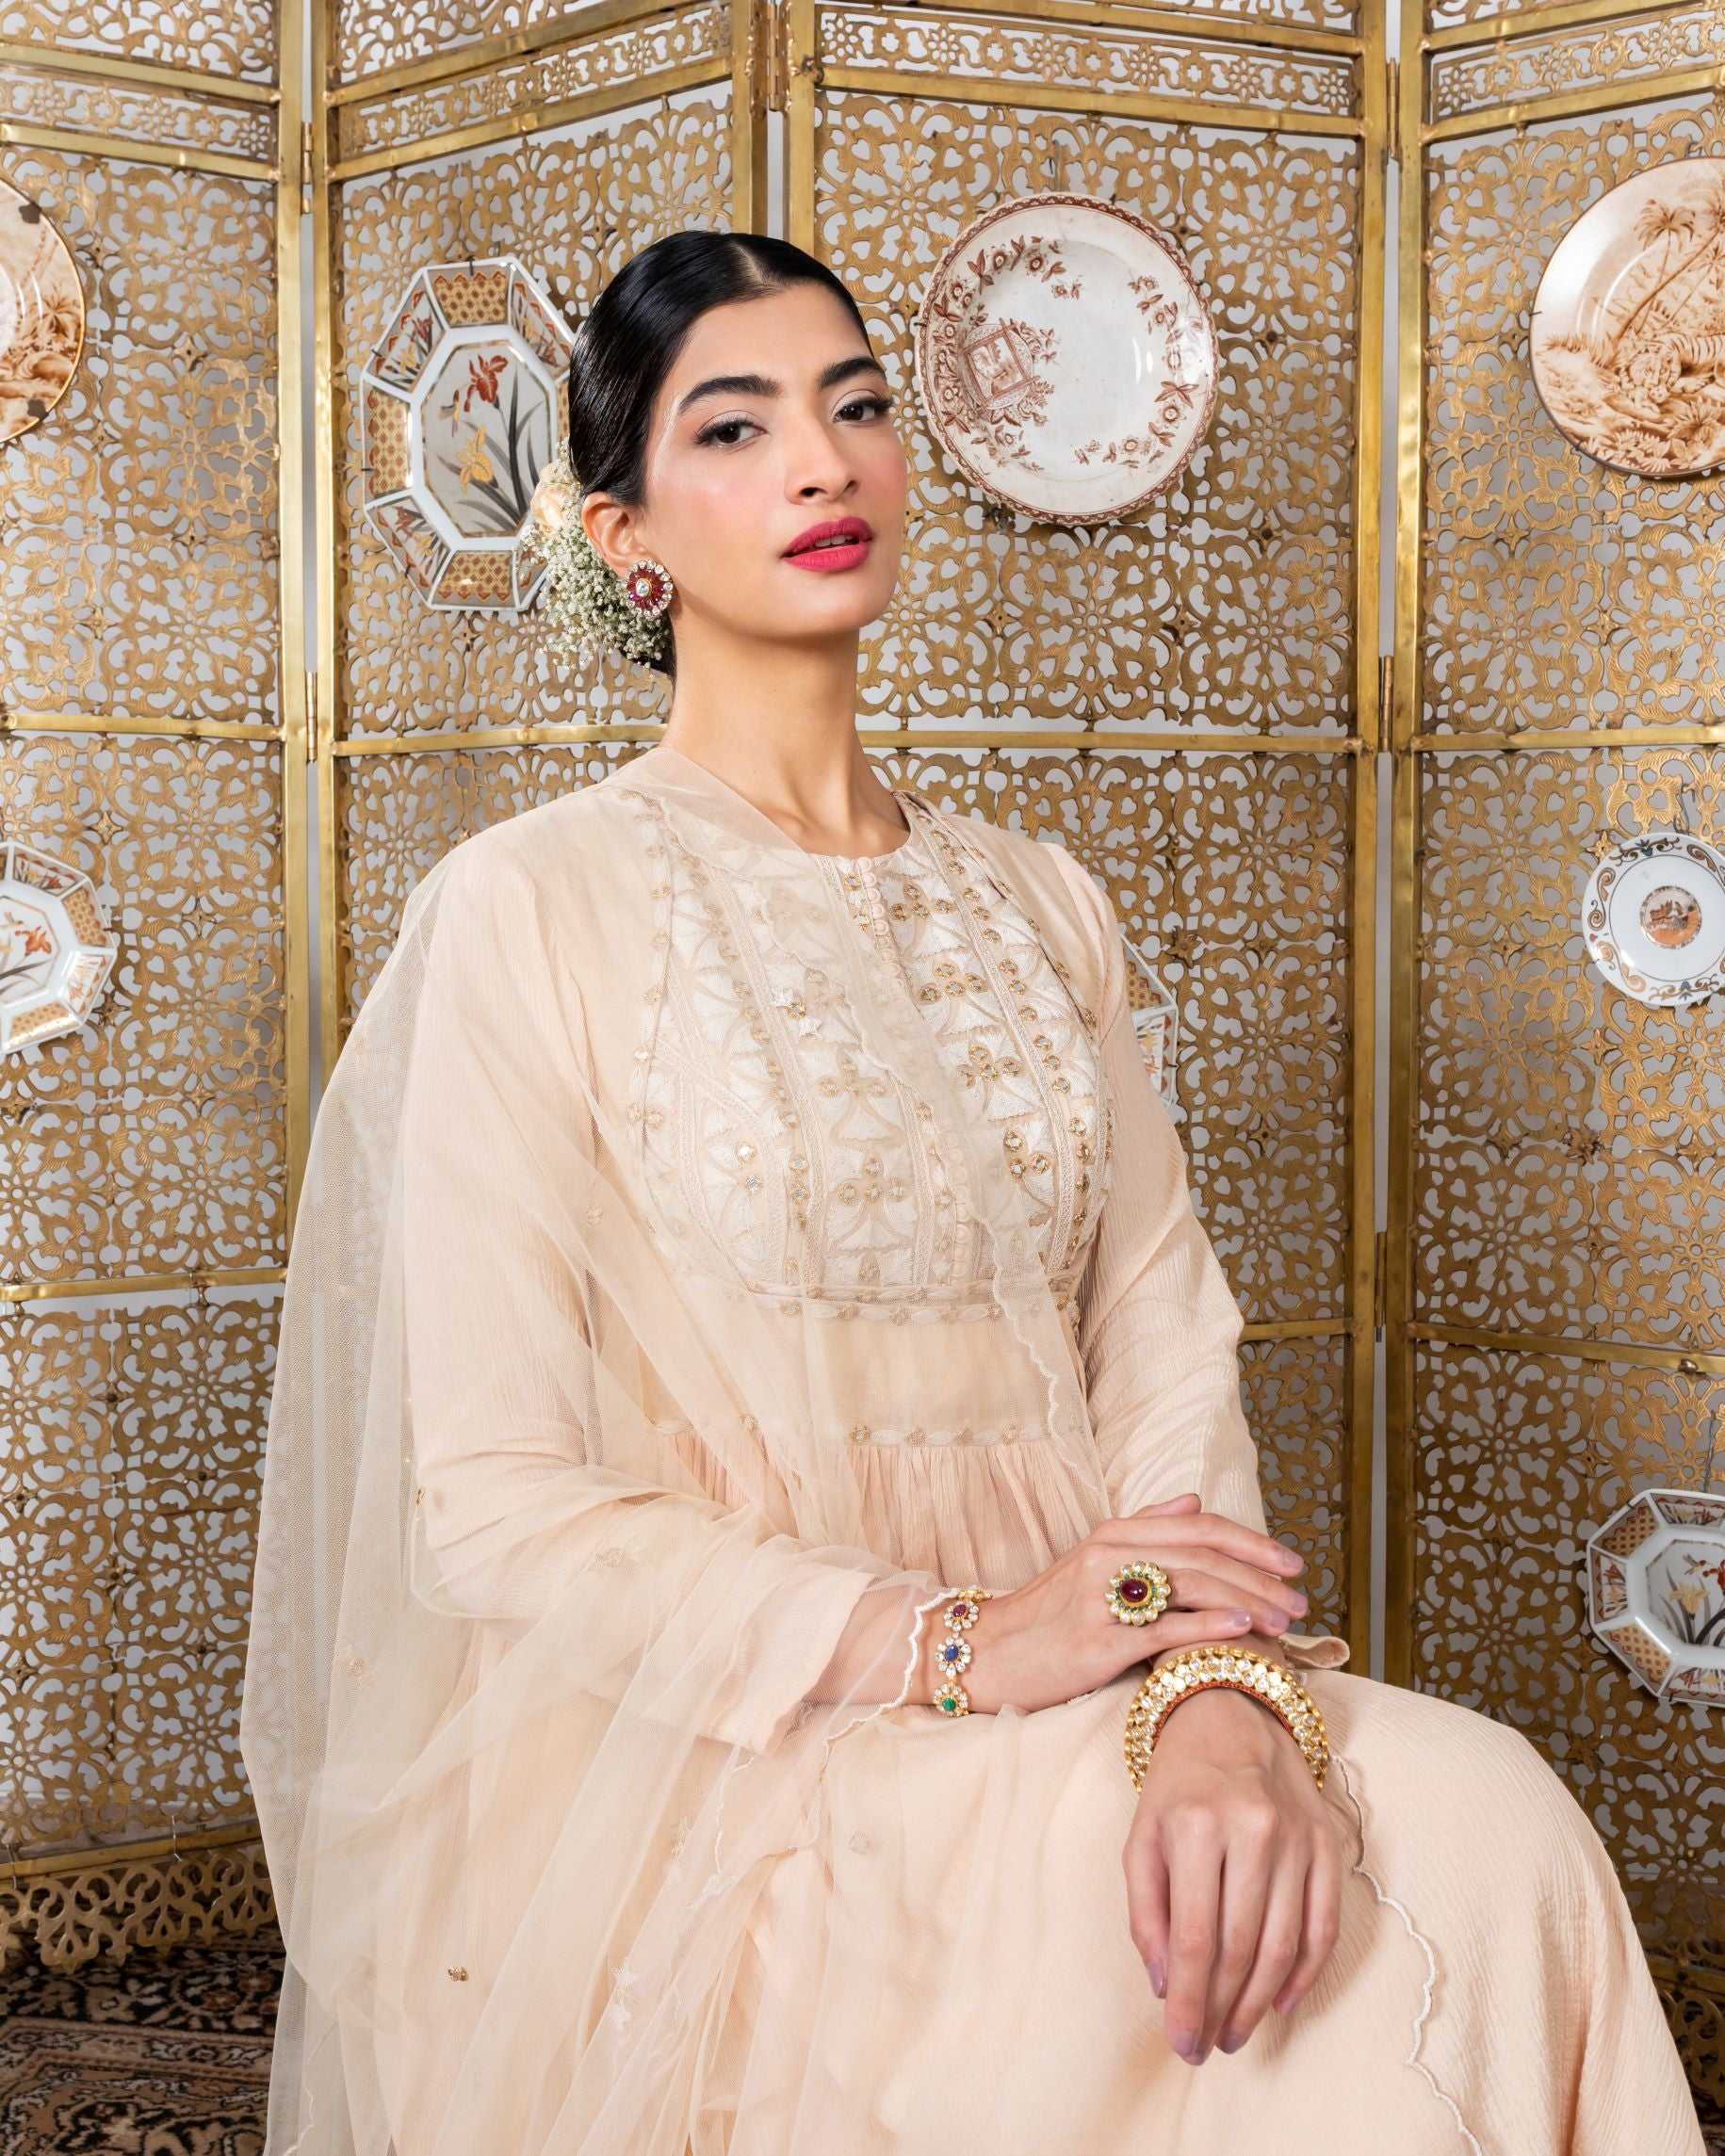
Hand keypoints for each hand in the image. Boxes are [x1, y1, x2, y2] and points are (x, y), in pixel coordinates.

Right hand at [929, 1494, 1309, 1714]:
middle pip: (1204, 1555)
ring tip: (1285, 1621)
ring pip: (1192, 1586)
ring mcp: (1103, 1596)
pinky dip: (1208, 1625)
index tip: (1292, 1563)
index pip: (1199, 1526)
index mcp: (1114, 1533)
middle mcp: (1110, 1554)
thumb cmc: (1045, 1614)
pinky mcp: (1099, 1639)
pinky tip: (1243, 1631)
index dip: (1251, 1541)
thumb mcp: (1089, 1558)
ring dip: (1248, 1601)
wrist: (985, 1652)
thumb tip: (1193, 1499)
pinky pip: (1163, 1627)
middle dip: (1261, 1576)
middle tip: (1301, 1600)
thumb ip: (1144, 1526)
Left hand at [1121, 1673, 1343, 2064]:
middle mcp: (1251, 1829)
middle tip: (1207, 2046)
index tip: (1181, 2042)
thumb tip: (1163, 1984)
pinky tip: (1280, 2002)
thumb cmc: (1177, 1786)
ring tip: (1236, 2033)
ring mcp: (1296, 1836)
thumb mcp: (1141, 1837)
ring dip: (1259, 2001)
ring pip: (1283, 1944)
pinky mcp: (1328, 1842)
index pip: (1194, 1938)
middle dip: (1221, 2009)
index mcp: (1194, 1825)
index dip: (1188, 2001)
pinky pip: (1324, 1924)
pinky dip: (1305, 1972)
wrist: (1231, 1715)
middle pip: (1240, 1947)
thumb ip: (1145, 1910)